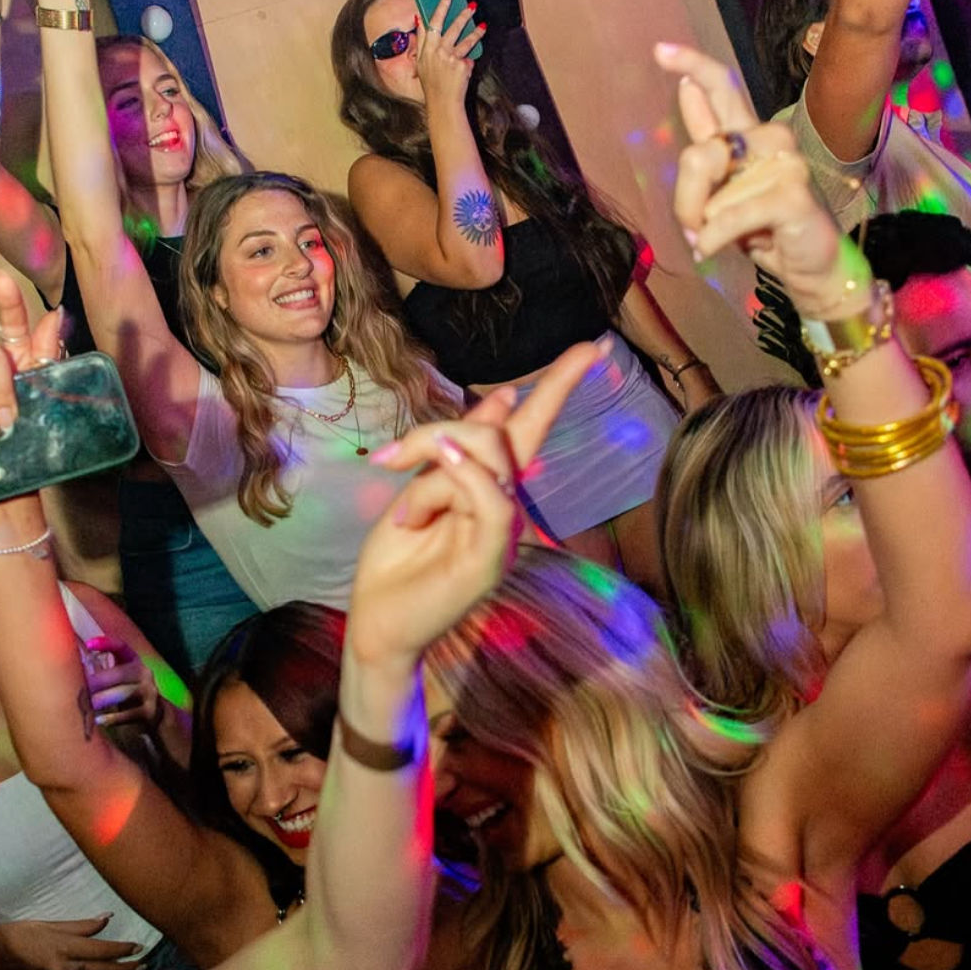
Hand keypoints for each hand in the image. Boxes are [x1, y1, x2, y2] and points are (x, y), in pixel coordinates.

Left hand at [81, 634, 161, 730]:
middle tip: (81, 688)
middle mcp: (144, 674)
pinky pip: (129, 714)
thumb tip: (71, 671)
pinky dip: (113, 718)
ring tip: (89, 704)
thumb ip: (101, 672)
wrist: (154, 715)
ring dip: (104, 699)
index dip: (107, 644)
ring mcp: (149, 692)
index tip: (89, 645)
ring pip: (124, 694)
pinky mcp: (150, 711)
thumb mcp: (119, 678)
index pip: (122, 647)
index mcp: (134, 662)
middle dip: (98, 681)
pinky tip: (99, 721)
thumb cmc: (126, 693)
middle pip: (120, 674)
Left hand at [352, 339, 608, 666]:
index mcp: (493, 490)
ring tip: (402, 512)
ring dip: (431, 472)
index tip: (592, 346)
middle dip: (438, 431)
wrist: (378, 622)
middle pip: (496, 434)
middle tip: (389, 460)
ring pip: (487, 461)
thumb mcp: (420, 490)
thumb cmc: (397, 561)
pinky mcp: (491, 561)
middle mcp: (509, 509)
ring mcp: (505, 537)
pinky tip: (420, 492)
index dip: (559, 385)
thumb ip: (456, 449)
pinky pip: (490, 500)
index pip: (532, 429)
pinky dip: (457, 480)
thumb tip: (504, 398)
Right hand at [415, 0, 484, 114]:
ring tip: (482, 24)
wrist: (442, 104)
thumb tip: (419, 20)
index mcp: (425, 50)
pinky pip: (468, 59)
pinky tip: (468, 66)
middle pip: (450, 27)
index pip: (431, 23)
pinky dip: (469, 62)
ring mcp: (450, 58)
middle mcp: (436, 52)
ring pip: (465, 39)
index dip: (440, 8)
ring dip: (475, 30)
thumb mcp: (421, 63)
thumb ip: (421, 41)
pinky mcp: (461, 66)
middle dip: (461, 13)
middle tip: (470, 4)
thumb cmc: (432, 85)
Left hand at [654, 44, 855, 319]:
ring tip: (724, 240)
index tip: (659, 50)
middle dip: (686, 201)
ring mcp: (786, 162)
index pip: (722, 88)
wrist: (809, 269)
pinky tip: (723, 249)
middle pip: (699, 155)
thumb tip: (687, 88)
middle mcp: (769, 139)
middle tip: (694, 228)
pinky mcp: (792, 192)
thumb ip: (705, 148)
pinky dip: (716, 239)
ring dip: (705, 228)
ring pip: (712, 194)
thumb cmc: (764, 230)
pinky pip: (728, 217)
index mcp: (750, 136)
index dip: (692, 64)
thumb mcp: (723, 191)